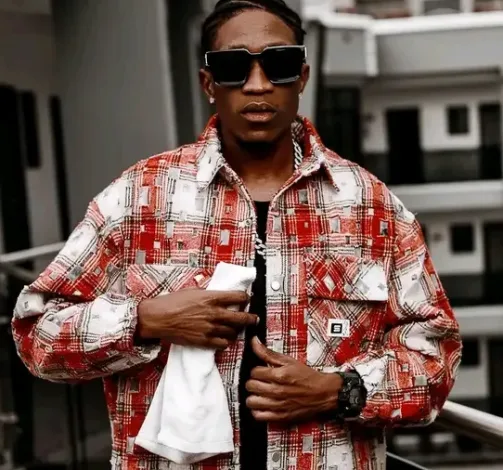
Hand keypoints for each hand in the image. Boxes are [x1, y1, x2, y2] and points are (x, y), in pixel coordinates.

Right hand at [136, 289, 257, 348]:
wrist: (157, 318)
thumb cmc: (171, 302)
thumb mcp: (192, 291)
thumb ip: (207, 293)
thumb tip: (217, 292)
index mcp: (212, 298)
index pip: (239, 297)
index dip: (245, 298)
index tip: (246, 299)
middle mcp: (214, 313)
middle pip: (242, 318)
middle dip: (251, 318)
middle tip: (253, 318)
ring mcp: (210, 328)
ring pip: (234, 332)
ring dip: (237, 330)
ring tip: (236, 329)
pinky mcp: (204, 341)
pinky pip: (223, 344)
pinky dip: (226, 341)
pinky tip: (225, 338)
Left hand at [246, 337, 342, 422]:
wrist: (323, 393)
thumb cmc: (307, 376)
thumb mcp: (288, 360)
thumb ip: (268, 353)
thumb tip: (254, 342)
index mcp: (279, 375)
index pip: (254, 372)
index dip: (256, 370)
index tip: (261, 372)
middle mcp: (277, 391)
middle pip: (250, 386)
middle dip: (253, 382)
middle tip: (260, 381)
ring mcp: (278, 405)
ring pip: (251, 402)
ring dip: (253, 396)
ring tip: (259, 393)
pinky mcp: (281, 417)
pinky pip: (259, 416)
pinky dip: (257, 410)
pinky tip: (262, 405)